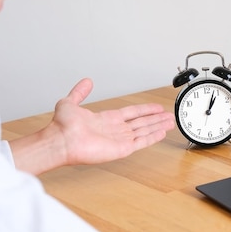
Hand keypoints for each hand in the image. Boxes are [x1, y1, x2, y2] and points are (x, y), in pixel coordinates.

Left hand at [10, 78, 174, 174]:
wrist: (61, 140)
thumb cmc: (62, 126)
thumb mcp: (70, 102)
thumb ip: (79, 92)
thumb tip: (86, 81)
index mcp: (106, 119)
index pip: (131, 113)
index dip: (144, 109)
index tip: (155, 107)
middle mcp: (114, 130)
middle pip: (141, 123)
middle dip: (155, 119)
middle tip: (168, 115)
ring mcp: (118, 140)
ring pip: (144, 131)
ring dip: (157, 127)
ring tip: (170, 123)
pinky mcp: (120, 149)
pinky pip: (140, 142)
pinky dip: (152, 137)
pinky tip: (161, 133)